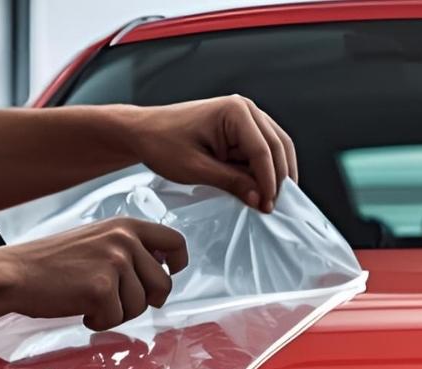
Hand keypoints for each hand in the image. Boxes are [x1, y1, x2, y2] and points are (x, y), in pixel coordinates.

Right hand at [0, 218, 189, 330]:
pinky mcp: (102, 288)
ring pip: (140, 306)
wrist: (12, 274)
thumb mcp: (95, 242)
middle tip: (118, 303)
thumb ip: (127, 249)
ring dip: (117, 312)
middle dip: (145, 301)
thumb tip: (162, 269)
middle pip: (163, 284)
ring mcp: (114, 263)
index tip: (170, 274)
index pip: (175, 241)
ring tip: (89, 301)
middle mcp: (124, 240)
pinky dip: (99, 321)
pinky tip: (79, 309)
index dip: (177, 263)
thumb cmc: (49, 264)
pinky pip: (117, 318)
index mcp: (124, 226)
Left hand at [128, 96, 297, 211]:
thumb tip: (260, 198)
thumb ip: (231, 182)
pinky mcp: (242, 129)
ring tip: (270, 200)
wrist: (143, 132)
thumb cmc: (162, 144)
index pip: (263, 150)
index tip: (267, 207)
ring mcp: (246, 117)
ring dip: (277, 175)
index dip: (268, 181)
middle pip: (277, 147)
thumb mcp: (196, 168)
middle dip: (278, 179)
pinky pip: (264, 150)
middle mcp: (245, 108)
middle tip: (271, 207)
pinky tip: (263, 189)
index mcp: (234, 111)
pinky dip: (266, 170)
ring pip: (277, 148)